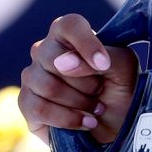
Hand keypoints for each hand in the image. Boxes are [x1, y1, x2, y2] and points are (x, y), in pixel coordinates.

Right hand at [19, 14, 138, 143]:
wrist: (117, 126)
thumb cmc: (121, 90)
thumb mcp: (124, 68)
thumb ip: (103, 57)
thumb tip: (63, 62)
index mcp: (71, 35)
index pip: (69, 25)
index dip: (86, 44)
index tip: (105, 65)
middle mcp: (46, 51)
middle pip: (54, 59)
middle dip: (86, 82)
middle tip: (100, 91)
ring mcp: (33, 77)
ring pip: (47, 86)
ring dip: (80, 102)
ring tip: (96, 108)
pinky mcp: (26, 103)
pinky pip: (39, 108)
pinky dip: (68, 118)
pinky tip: (85, 122)